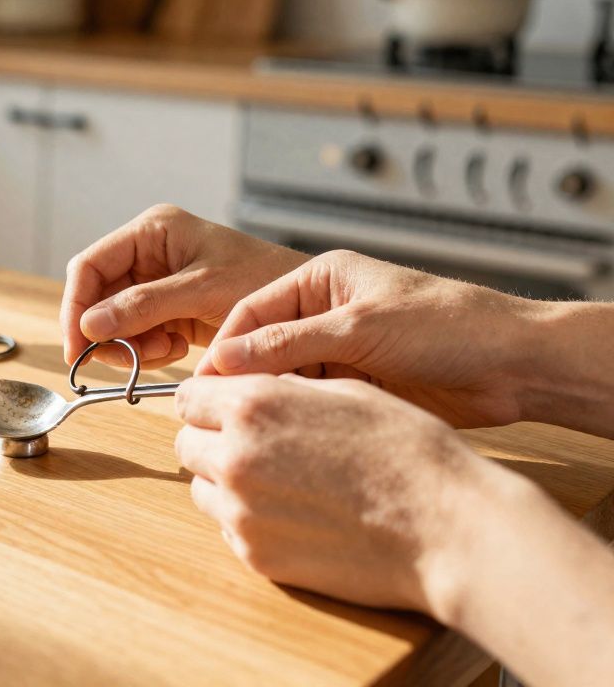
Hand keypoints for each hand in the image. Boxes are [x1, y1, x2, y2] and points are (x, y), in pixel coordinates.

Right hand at [61, 205, 305, 369]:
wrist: (307, 306)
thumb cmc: (264, 279)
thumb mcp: (201, 291)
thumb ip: (144, 306)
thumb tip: (89, 325)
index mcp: (152, 231)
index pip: (89, 266)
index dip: (76, 306)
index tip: (77, 346)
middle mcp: (149, 253)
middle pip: (97, 296)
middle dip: (107, 331)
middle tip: (123, 360)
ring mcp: (157, 283)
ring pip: (114, 321)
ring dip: (130, 344)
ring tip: (168, 350)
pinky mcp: (170, 310)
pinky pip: (137, 334)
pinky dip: (149, 349)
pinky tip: (178, 348)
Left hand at [174, 373, 506, 613]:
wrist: (447, 527)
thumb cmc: (408, 451)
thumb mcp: (344, 391)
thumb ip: (281, 388)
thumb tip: (248, 389)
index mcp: (254, 406)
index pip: (187, 397)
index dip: (207, 399)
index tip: (223, 406)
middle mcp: (235, 457)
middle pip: (186, 443)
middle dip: (211, 439)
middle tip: (254, 443)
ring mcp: (241, 512)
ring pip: (202, 489)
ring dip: (225, 480)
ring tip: (282, 479)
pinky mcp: (257, 556)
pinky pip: (229, 528)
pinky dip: (249, 519)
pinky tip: (298, 513)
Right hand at [195, 250, 534, 427]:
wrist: (516, 365)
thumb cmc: (450, 325)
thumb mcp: (360, 328)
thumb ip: (289, 342)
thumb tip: (225, 359)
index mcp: (320, 280)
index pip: (250, 311)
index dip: (224, 347)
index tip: (201, 383)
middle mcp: (324, 313)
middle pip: (262, 346)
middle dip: (243, 378)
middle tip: (217, 413)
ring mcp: (340, 352)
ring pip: (285, 378)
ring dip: (271, 401)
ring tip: (250, 430)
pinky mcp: (356, 386)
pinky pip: (312, 401)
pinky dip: (299, 417)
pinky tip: (287, 437)